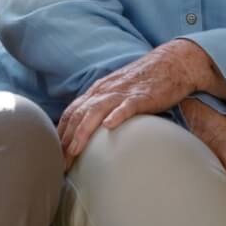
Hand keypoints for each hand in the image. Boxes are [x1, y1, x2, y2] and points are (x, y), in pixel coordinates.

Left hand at [57, 39, 224, 165]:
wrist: (171, 63)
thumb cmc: (145, 82)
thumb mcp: (118, 93)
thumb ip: (104, 107)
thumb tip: (93, 130)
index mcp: (98, 91)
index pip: (71, 112)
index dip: (61, 133)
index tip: (55, 153)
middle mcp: (105, 90)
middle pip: (79, 114)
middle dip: (67, 139)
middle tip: (61, 162)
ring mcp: (122, 92)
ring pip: (97, 110)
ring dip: (84, 131)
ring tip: (75, 150)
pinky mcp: (142, 96)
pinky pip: (127, 105)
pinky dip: (117, 114)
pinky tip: (109, 125)